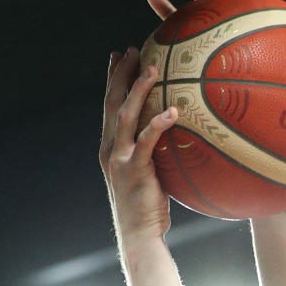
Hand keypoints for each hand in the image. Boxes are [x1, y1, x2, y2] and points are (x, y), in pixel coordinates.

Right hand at [99, 50, 175, 250]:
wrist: (139, 237)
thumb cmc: (149, 211)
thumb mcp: (148, 177)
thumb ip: (153, 155)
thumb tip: (176, 139)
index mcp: (111, 149)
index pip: (109, 106)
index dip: (112, 79)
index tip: (117, 56)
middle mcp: (110, 149)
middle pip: (112, 102)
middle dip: (120, 73)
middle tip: (131, 49)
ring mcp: (120, 159)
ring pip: (125, 115)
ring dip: (137, 89)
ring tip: (152, 67)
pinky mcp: (134, 170)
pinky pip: (146, 141)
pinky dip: (158, 124)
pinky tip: (172, 111)